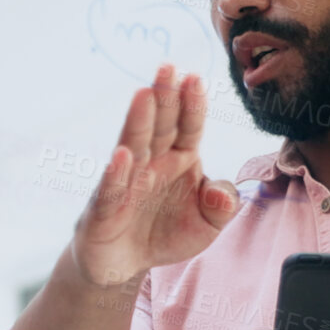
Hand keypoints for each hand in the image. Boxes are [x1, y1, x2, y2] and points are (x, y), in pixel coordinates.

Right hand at [65, 64, 239, 288]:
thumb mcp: (206, 225)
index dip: (191, 105)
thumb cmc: (165, 233)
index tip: (195, 79)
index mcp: (178, 160)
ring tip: (145, 95)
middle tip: (167, 66)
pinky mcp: (104, 209)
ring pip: (133, 146)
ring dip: (138, 121)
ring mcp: (125, 182)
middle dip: (163, 97)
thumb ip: (221, 206)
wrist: (124, 263)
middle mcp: (150, 163)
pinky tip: (122, 157)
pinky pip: (112, 189)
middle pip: (159, 126)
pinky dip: (116, 173)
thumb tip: (224, 194)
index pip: (188, 128)